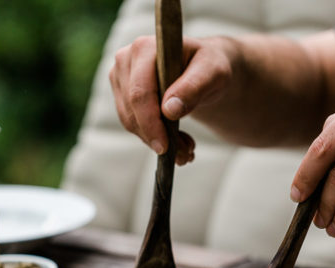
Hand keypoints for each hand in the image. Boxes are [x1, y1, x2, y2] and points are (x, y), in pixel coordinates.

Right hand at [109, 36, 235, 163]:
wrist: (203, 69)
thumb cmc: (210, 67)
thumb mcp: (214, 73)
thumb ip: (194, 87)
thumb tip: (169, 110)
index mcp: (145, 48)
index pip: (140, 92)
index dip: (150, 122)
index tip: (165, 147)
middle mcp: (126, 59)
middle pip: (132, 110)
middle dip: (157, 137)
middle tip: (185, 153)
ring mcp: (120, 77)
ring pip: (130, 121)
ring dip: (157, 140)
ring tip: (185, 147)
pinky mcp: (121, 94)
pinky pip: (132, 124)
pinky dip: (154, 137)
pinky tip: (176, 141)